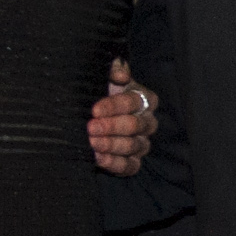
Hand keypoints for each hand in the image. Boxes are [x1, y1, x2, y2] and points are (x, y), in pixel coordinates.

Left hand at [89, 59, 156, 173]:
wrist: (89, 118)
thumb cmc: (98, 94)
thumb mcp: (103, 78)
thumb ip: (112, 69)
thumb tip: (120, 75)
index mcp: (143, 98)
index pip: (134, 101)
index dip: (115, 106)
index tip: (95, 110)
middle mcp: (147, 122)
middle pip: (135, 125)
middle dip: (111, 126)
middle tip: (91, 127)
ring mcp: (141, 144)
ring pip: (133, 146)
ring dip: (111, 145)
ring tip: (92, 142)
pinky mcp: (133, 162)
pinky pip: (130, 166)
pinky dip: (114, 163)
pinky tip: (98, 158)